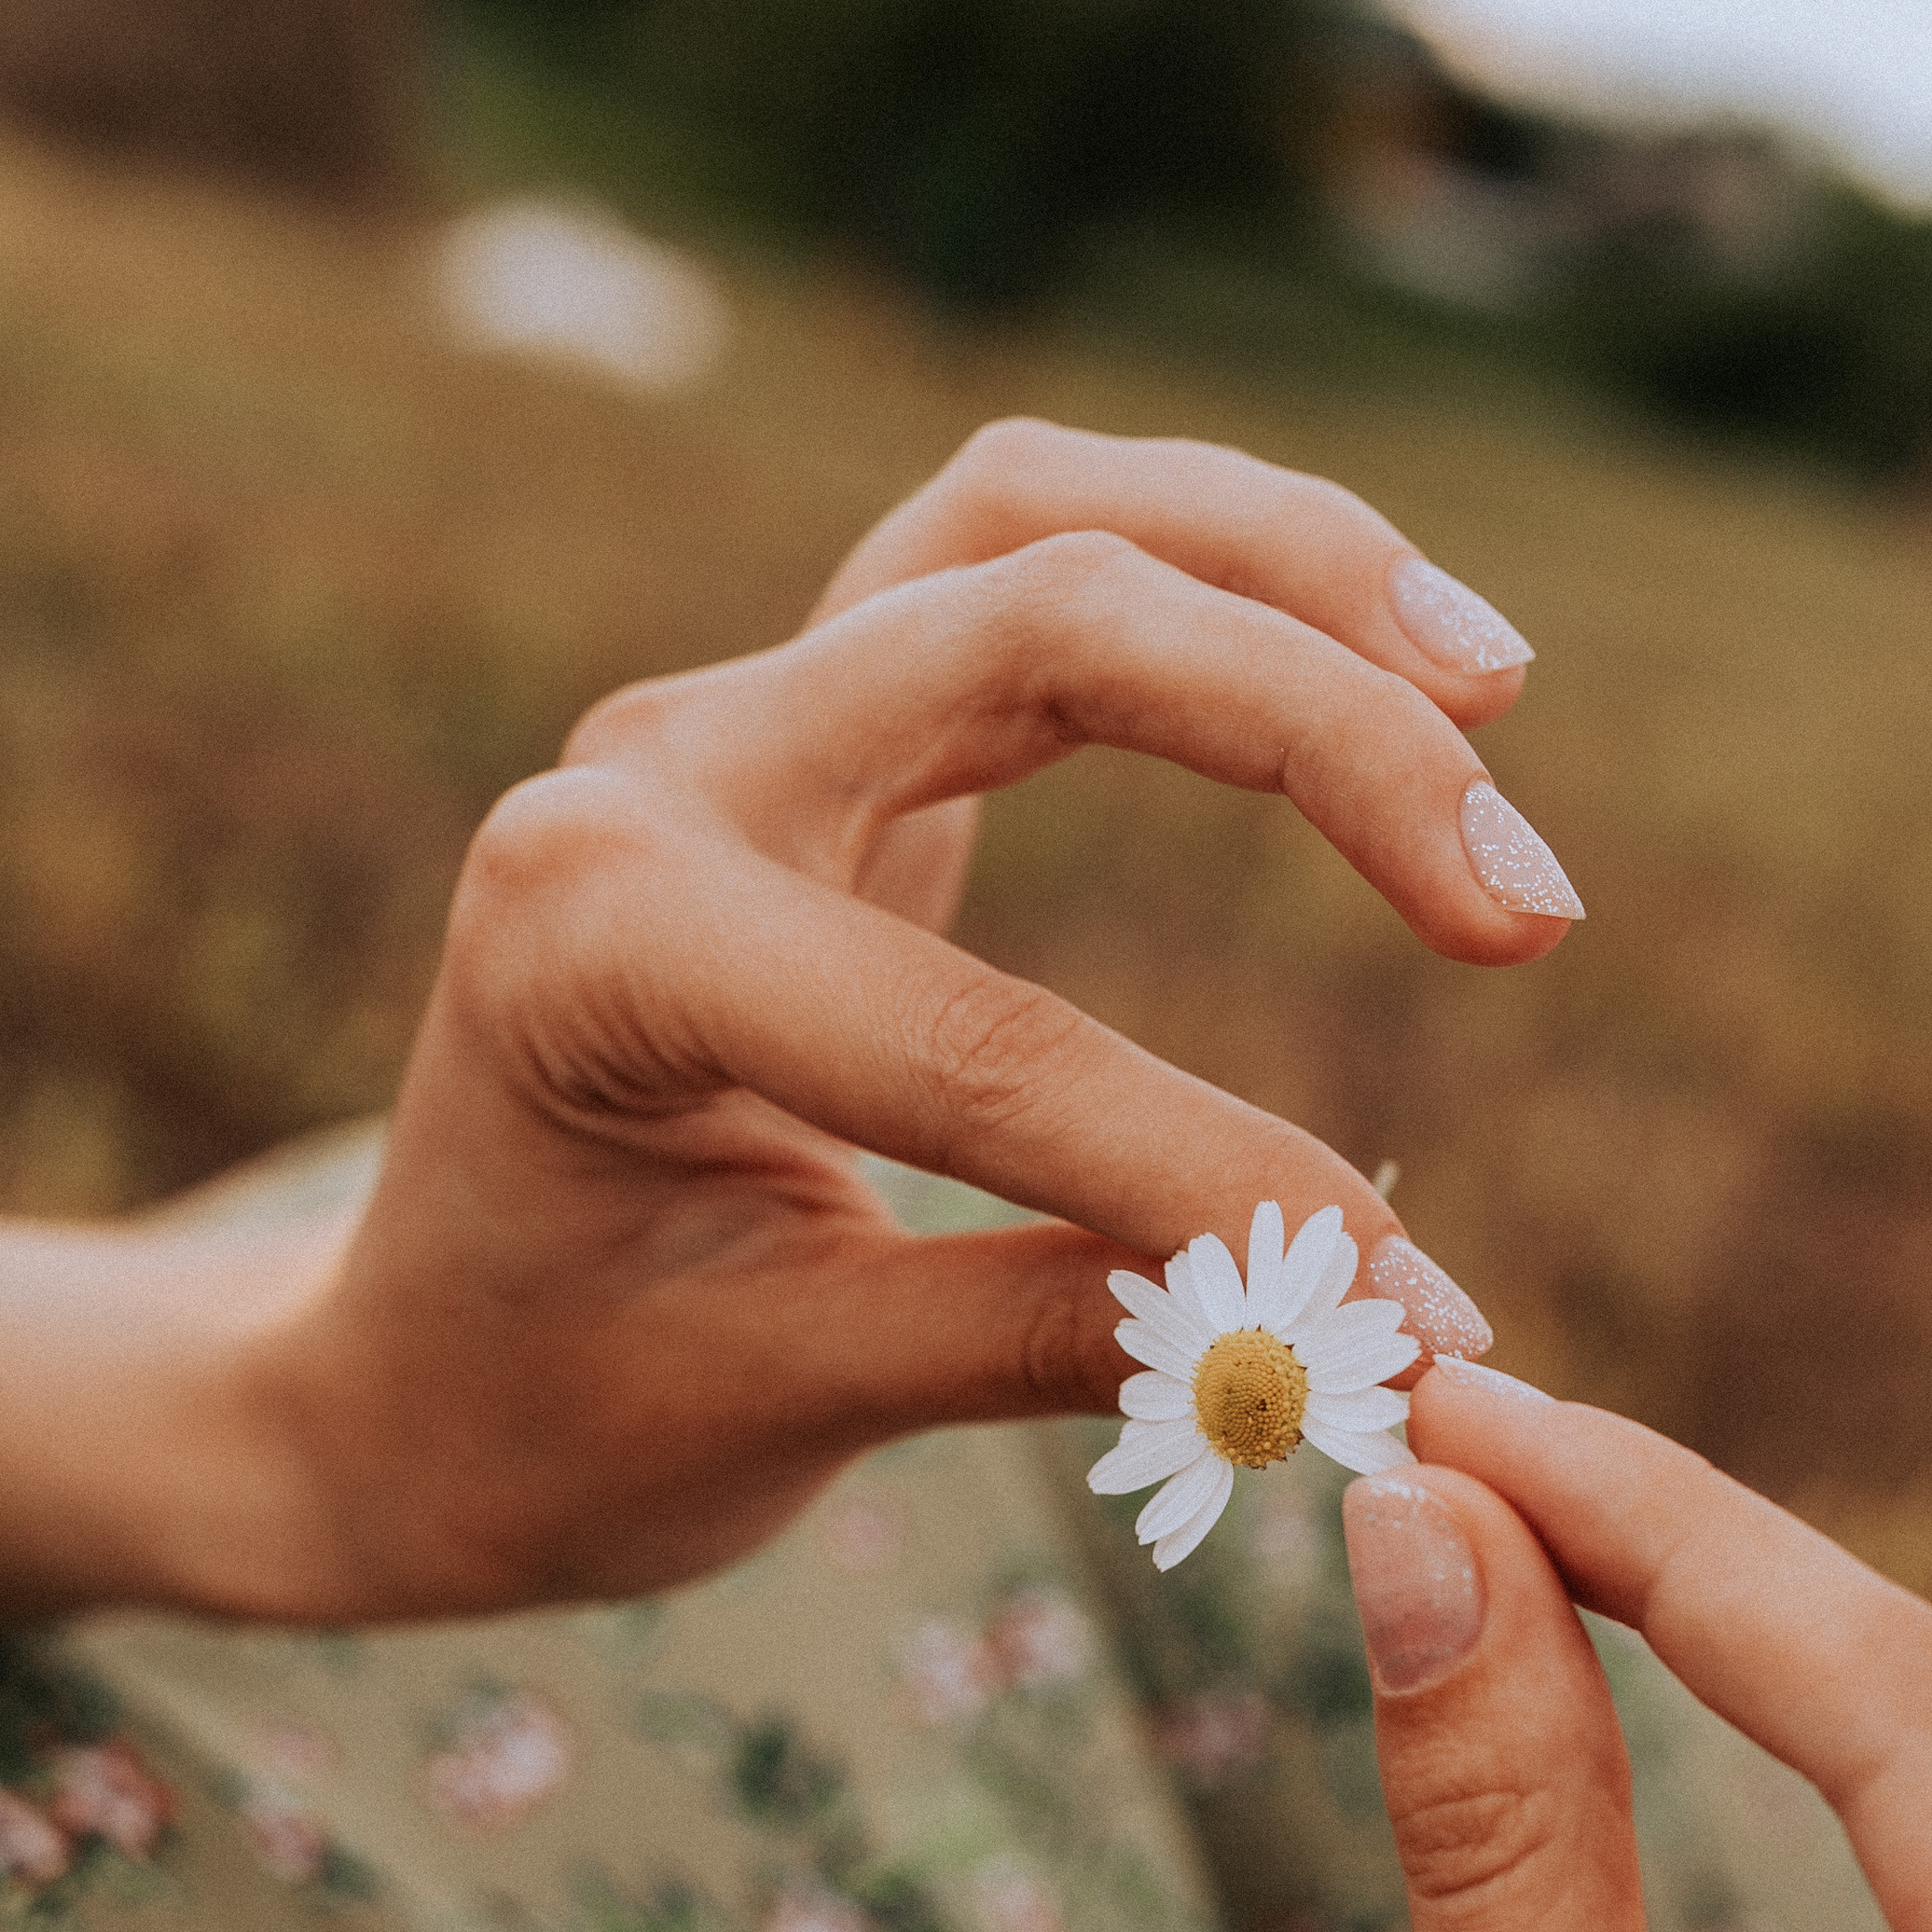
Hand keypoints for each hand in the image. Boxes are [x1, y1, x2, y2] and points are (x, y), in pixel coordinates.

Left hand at [0, 420, 1571, 1623]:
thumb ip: (1056, 1346)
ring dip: (1282, 574)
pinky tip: (1370, 659)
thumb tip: (1358, 1340)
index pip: (974, 1041)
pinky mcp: (806, 722)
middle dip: (1311, 735)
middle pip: (1028, 617)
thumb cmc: (553, 1415)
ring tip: (1493, 696)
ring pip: (1029, 517)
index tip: (1412, 1319)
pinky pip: (1015, 552)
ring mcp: (729, 720)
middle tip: (1526, 913)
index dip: (1220, 1177)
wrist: (405, 1372)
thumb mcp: (780, 1413)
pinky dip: (1207, 568)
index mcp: (593, 945)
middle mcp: (653, 771)